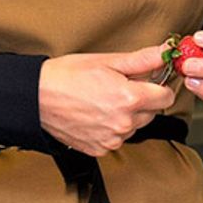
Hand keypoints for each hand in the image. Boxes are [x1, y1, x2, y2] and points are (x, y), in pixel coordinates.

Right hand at [39, 47, 174, 157]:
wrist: (36, 96)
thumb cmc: (66, 75)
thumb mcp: (106, 61)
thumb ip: (142, 59)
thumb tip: (166, 52)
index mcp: (129, 98)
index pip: (166, 97)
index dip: (158, 86)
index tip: (148, 81)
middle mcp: (124, 123)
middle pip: (151, 113)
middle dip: (141, 100)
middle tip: (117, 88)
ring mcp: (112, 139)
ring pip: (134, 127)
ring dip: (126, 116)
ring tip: (102, 101)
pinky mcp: (100, 149)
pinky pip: (117, 139)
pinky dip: (111, 128)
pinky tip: (94, 115)